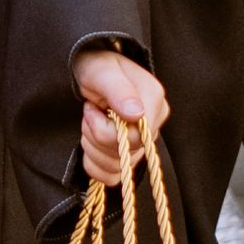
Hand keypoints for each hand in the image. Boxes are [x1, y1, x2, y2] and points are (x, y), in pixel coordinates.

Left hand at [75, 47, 171, 185]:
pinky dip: (94, 164)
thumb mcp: (101, 71)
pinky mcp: (128, 157)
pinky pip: (111, 177)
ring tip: (90, 121)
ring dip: (92, 147)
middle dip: (95, 136)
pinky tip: (90, 143)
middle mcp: (153, 124)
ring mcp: (142, 143)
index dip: (106, 129)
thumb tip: (136, 114)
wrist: (89, 69)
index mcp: (153, 101)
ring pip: (117, 168)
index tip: (93, 107)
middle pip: (124, 154)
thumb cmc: (96, 66)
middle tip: (90, 111)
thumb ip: (118, 90)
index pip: (136, 137)